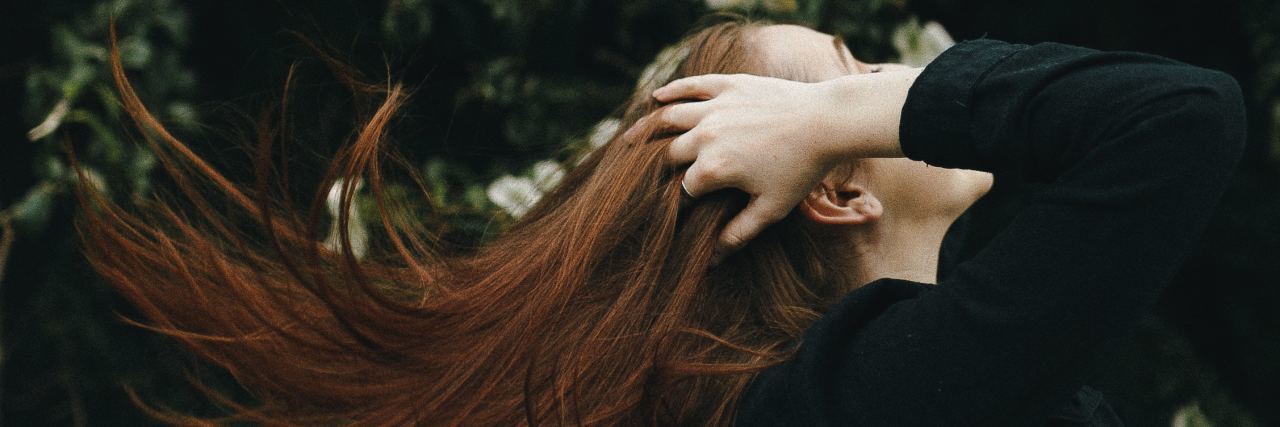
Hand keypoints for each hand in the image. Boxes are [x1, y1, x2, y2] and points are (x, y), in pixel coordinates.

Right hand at [627, 70, 919, 255]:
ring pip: (669, 117)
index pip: (681, 190)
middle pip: (667, 154)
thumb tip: (712, 262)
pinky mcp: (729, 85)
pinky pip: (691, 86)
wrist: (828, 121)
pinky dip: (671, 91)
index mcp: (713, 169)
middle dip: (655, 170)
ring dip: (646, 129)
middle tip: (642, 180)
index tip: (670, 212)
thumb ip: (738, 234)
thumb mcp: (771, 209)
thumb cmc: (802, 170)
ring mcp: (715, 107)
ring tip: (629, 141)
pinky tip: (656, 98)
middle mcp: (706, 136)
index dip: (676, 203)